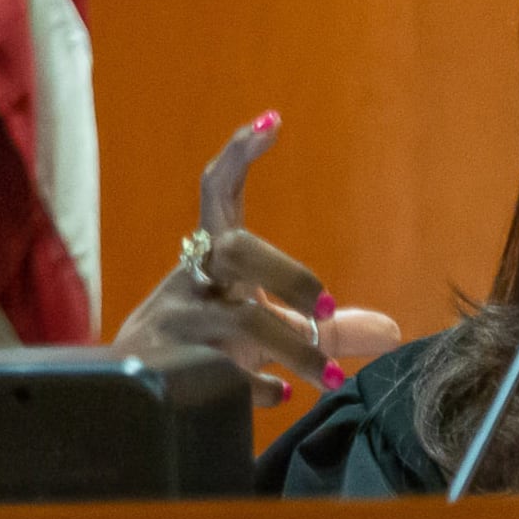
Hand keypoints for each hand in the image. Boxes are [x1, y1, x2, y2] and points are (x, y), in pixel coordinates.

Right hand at [111, 113, 403, 406]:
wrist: (126, 399)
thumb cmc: (203, 353)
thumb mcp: (262, 335)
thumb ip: (324, 331)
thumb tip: (392, 332)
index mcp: (207, 262)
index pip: (217, 196)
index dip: (239, 156)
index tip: (272, 119)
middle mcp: (188, 283)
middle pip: (236, 251)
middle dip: (288, 274)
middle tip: (324, 305)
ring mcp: (177, 325)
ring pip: (242, 322)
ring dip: (295, 349)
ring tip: (328, 378)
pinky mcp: (170, 371)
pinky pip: (229, 377)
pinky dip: (261, 390)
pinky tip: (278, 397)